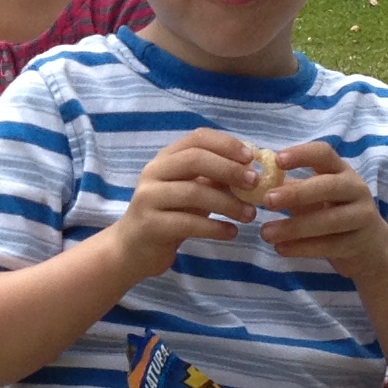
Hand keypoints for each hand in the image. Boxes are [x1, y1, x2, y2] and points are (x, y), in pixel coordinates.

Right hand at [104, 130, 265, 278]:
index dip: (226, 144)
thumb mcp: (193, 192)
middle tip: (255, 183)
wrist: (133, 249)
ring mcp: (149, 198)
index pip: (197, 138)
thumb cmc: (169, 215)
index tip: (251, 157)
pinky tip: (231, 232)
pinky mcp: (151, 225)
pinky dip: (214, 227)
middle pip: (194, 160)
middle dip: (229, 169)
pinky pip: (188, 223)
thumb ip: (215, 179)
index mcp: (166, 158)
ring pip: (193, 193)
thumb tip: (252, 169)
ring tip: (250, 215)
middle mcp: (154, 172)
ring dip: (227, 203)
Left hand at [256, 141, 387, 282]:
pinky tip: (280, 249)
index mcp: (341, 171)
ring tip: (265, 233)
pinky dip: (302, 248)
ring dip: (294, 227)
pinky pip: (329, 245)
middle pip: (328, 186)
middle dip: (297, 193)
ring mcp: (361, 216)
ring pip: (328, 220)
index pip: (324, 153)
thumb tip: (255, 183)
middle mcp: (355, 189)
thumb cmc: (335, 215)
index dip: (302, 154)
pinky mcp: (359, 244)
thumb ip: (292, 189)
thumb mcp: (316, 198)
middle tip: (267, 200)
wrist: (371, 249)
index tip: (277, 160)